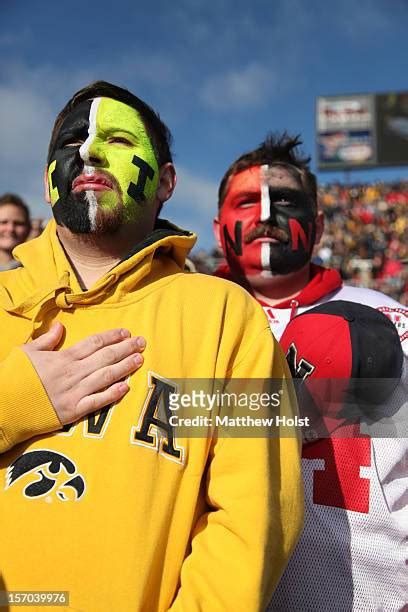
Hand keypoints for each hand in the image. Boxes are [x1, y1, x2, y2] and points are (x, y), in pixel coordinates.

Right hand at [22, 322, 144, 424]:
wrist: (4, 406)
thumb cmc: (14, 378)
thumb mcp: (27, 352)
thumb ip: (47, 339)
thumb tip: (60, 325)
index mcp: (63, 357)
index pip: (94, 343)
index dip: (112, 336)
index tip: (126, 333)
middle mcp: (73, 372)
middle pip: (105, 357)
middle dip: (126, 349)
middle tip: (143, 343)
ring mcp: (74, 392)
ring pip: (106, 376)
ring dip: (125, 367)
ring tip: (140, 360)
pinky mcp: (73, 410)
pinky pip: (97, 401)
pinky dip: (112, 394)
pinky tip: (126, 387)